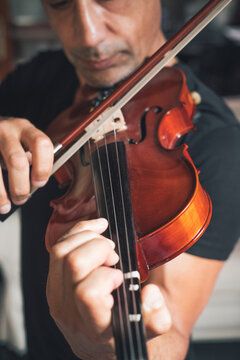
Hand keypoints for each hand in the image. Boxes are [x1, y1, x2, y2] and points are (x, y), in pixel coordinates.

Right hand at [0, 117, 53, 212]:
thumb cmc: (10, 141)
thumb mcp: (24, 143)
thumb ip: (33, 158)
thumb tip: (36, 184)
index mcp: (26, 129)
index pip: (41, 144)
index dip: (43, 167)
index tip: (39, 183)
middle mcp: (7, 130)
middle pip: (17, 161)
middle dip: (20, 186)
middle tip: (22, 198)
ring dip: (1, 194)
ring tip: (6, 206)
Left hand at [46, 218, 171, 359]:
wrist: (95, 341)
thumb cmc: (120, 330)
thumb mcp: (146, 329)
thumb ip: (157, 317)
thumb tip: (150, 293)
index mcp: (93, 325)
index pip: (87, 294)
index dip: (106, 276)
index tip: (120, 276)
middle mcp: (69, 310)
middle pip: (73, 263)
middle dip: (99, 249)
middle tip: (114, 255)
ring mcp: (56, 294)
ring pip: (61, 252)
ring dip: (87, 237)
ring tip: (105, 243)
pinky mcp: (51, 280)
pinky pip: (57, 247)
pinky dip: (77, 232)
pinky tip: (95, 231)